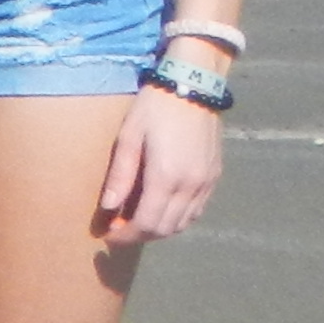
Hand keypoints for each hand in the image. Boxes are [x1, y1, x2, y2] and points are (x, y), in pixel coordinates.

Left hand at [96, 81, 223, 241]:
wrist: (193, 87)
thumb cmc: (155, 108)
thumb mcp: (129, 137)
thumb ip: (121, 176)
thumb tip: (109, 208)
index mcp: (167, 177)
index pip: (147, 224)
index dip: (126, 235)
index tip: (109, 235)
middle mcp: (191, 185)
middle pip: (166, 229)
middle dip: (140, 235)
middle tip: (119, 229)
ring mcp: (207, 183)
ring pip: (184, 223)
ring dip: (160, 229)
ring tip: (137, 220)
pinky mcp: (214, 176)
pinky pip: (197, 210)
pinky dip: (178, 218)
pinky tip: (162, 208)